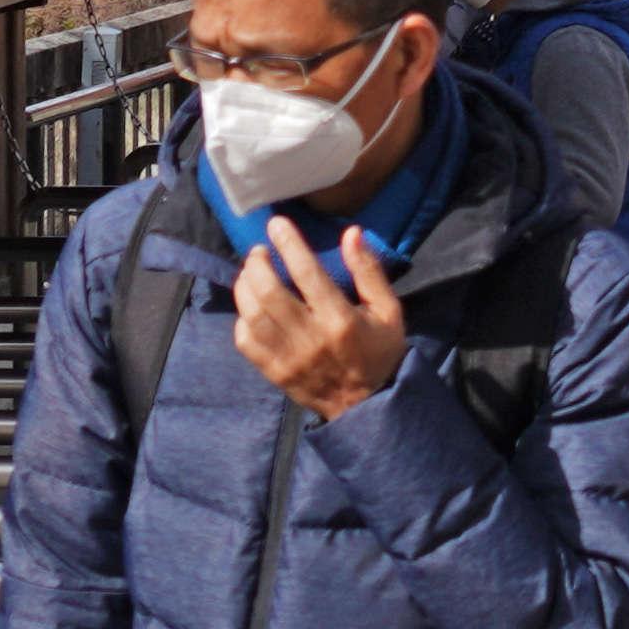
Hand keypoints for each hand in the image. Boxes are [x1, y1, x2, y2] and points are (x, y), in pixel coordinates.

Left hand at [229, 212, 416, 420]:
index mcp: (340, 319)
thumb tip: (351, 233)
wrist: (366, 405)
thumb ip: (368, 271)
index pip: (307, 273)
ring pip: (252, 315)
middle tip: (259, 250)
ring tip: (250, 272)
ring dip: (245, 287)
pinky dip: (241, 319)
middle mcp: (310, 337)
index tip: (276, 223)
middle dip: (258, 263)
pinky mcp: (274, 372)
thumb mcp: (387, 309)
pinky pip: (245, 342)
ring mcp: (288, 358)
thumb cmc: (379, 350)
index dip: (288, 244)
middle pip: (269, 293)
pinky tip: (249, 308)